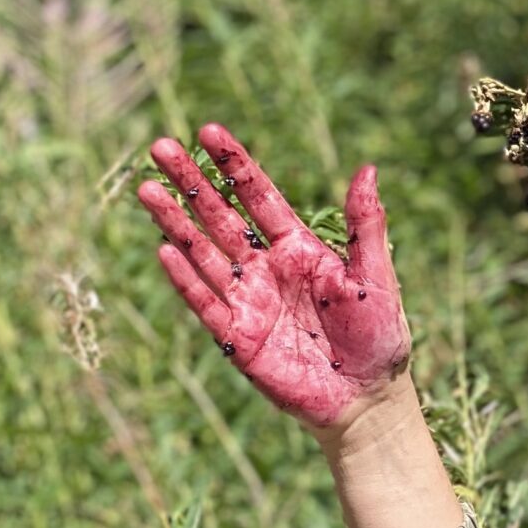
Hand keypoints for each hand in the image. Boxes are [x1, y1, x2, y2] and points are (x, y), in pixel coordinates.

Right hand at [137, 123, 411, 434]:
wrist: (369, 397)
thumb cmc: (380, 335)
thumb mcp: (376, 275)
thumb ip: (367, 225)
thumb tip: (368, 170)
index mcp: (299, 248)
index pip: (259, 197)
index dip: (234, 165)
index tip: (208, 130)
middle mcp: (266, 268)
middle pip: (220, 217)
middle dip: (192, 184)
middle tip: (160, 148)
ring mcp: (247, 301)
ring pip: (203, 254)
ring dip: (176, 223)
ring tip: (148, 190)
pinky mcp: (237, 338)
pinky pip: (205, 303)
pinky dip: (186, 278)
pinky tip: (165, 249)